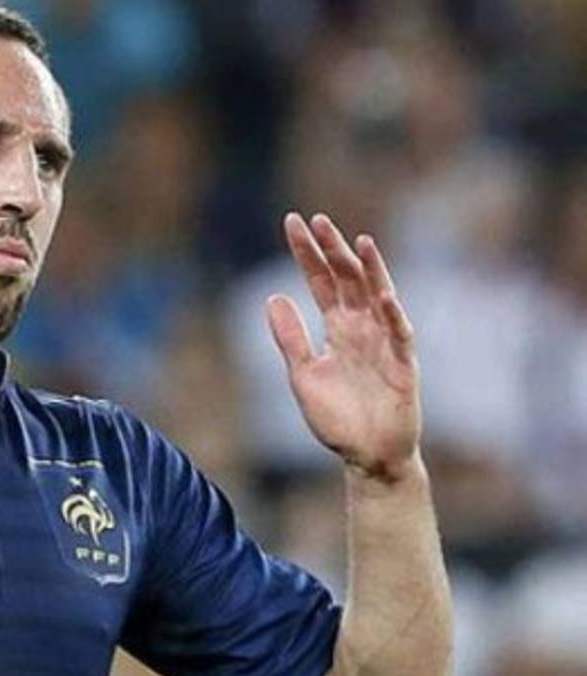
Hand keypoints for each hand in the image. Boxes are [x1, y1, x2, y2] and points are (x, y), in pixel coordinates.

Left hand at [267, 212, 419, 480]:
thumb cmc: (337, 418)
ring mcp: (384, 342)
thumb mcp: (303, 375)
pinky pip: (400, 335)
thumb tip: (272, 297)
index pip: (321, 281)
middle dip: (333, 250)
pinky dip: (393, 315)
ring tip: (358, 242)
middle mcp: (361, 328)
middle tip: (317, 220)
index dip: (308, 253)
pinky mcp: (403, 364)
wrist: (366, 456)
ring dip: (369, 270)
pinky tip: (385, 295)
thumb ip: (290, 338)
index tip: (293, 223)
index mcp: (337, 329)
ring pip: (377, 297)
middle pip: (347, 280)